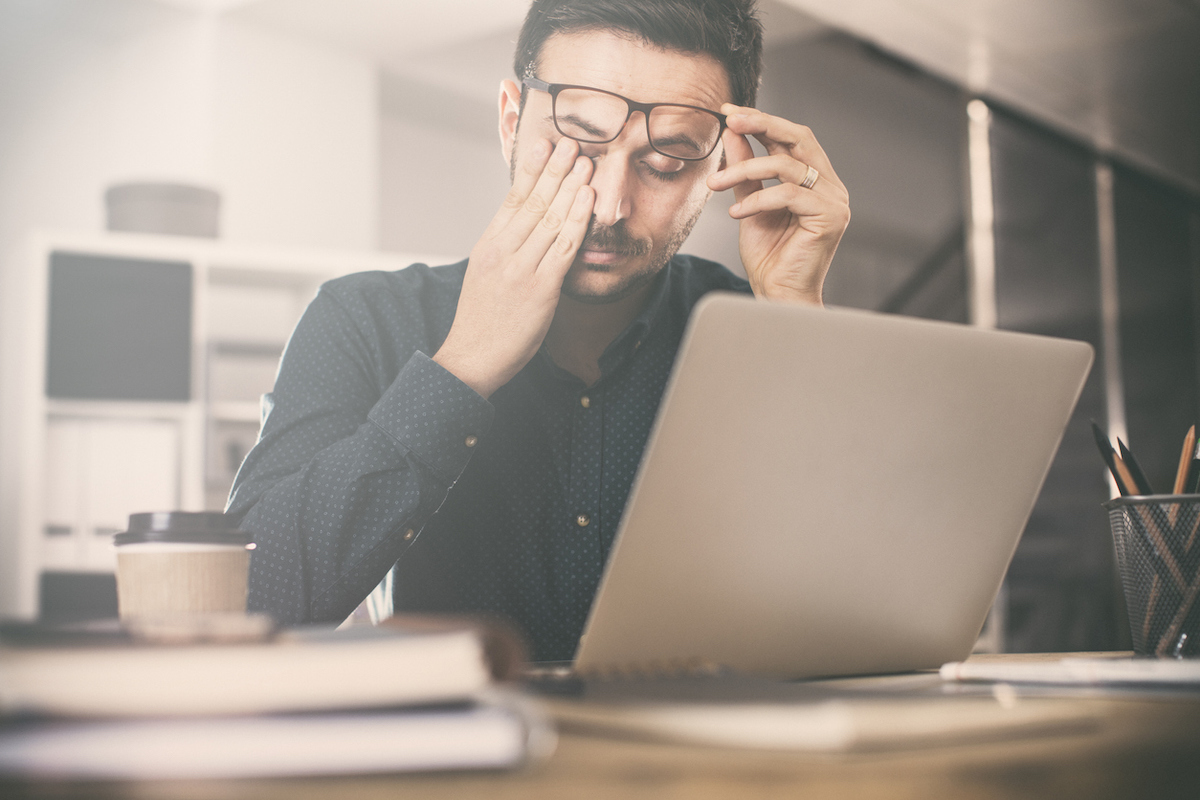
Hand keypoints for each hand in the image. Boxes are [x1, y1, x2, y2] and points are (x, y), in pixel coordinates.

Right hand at [434, 138, 594, 397]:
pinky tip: (588, 200)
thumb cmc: (482, 321)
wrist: (472, 358)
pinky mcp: (540, 288)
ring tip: (586, 163)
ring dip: (571, 188)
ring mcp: (521, 269)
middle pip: (534, 201)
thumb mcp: (485, 275)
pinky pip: (564, 247)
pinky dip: (578, 220)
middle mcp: (503, 251)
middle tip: (572, 144)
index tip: (544, 146)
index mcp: (488, 245)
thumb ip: (505, 249)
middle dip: (555, 170)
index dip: (531, 170)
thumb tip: (525, 227)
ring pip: (551, 219)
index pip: (512, 198)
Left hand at [706, 106, 849, 305]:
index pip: (791, 137)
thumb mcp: (749, 202)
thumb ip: (745, 169)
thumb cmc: (768, 256)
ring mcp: (835, 200)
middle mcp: (830, 185)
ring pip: (787, 165)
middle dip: (762, 123)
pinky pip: (788, 194)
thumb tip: (733, 131)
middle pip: (799, 137)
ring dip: (745, 168)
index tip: (729, 111)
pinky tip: (737, 214)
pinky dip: (758, 199)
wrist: (777, 294)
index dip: (761, 120)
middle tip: (730, 119)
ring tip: (716, 184)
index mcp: (815, 179)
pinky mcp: (830, 216)